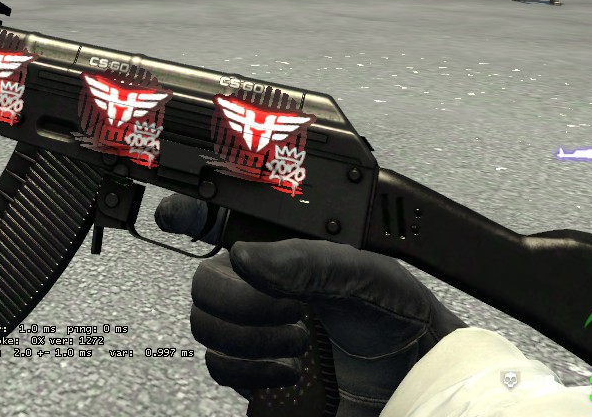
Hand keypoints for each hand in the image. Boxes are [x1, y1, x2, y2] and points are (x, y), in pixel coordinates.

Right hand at [156, 196, 465, 416]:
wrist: (415, 380)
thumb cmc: (398, 314)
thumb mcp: (364, 272)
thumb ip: (307, 259)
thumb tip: (244, 256)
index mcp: (281, 244)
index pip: (219, 217)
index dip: (186, 211)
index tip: (176, 218)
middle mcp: (260, 282)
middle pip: (202, 279)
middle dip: (239, 299)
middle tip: (287, 308)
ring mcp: (252, 327)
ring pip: (205, 325)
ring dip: (251, 338)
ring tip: (297, 339)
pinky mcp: (252, 370)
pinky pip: (218, 368)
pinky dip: (251, 372)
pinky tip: (290, 369)